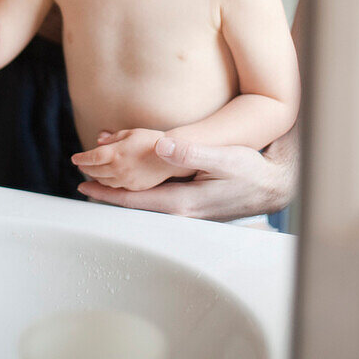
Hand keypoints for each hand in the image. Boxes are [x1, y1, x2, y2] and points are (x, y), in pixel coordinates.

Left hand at [72, 128, 194, 191]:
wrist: (171, 155)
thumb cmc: (151, 140)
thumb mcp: (130, 133)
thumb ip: (112, 138)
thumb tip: (98, 140)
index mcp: (116, 153)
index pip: (92, 157)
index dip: (81, 158)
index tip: (74, 158)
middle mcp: (119, 168)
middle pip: (95, 171)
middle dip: (86, 168)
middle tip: (80, 165)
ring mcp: (127, 179)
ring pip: (104, 181)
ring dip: (95, 176)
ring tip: (90, 172)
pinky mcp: (135, 187)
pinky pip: (116, 187)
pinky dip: (107, 183)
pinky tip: (106, 179)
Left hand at [77, 129, 298, 220]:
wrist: (274, 185)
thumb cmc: (252, 171)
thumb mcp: (226, 158)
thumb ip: (194, 153)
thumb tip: (161, 146)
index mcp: (184, 203)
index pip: (135, 201)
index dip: (108, 193)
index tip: (83, 186)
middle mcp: (182, 212)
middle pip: (135, 204)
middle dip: (109, 192)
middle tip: (83, 182)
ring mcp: (187, 211)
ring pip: (145, 201)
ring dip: (123, 190)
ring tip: (101, 180)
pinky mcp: (193, 205)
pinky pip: (157, 198)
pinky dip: (140, 188)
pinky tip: (134, 179)